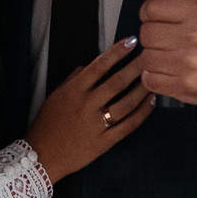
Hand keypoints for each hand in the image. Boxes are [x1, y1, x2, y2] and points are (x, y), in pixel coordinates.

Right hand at [26, 35, 154, 180]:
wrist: (42, 156)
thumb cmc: (46, 123)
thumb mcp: (55, 96)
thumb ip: (73, 79)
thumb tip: (90, 66)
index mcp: (74, 91)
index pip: (99, 66)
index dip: (117, 52)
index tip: (132, 41)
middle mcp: (87, 105)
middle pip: (117, 82)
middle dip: (136, 67)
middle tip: (151, 56)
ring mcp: (97, 124)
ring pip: (126, 103)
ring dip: (142, 89)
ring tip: (154, 77)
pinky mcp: (105, 142)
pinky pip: (128, 125)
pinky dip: (142, 113)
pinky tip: (151, 102)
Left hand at [137, 0, 196, 108]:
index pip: (150, 8)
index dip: (151, 13)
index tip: (161, 18)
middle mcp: (195, 37)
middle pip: (145, 33)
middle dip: (152, 35)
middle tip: (166, 38)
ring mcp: (189, 64)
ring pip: (145, 57)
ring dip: (152, 57)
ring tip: (169, 54)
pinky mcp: (184, 86)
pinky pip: (149, 79)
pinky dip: (154, 77)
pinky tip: (168, 70)